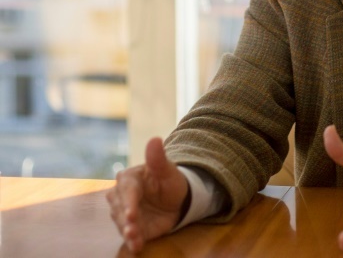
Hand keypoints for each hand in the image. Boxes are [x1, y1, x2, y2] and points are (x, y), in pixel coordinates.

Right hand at [106, 137, 188, 253]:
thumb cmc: (170, 180)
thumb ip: (158, 158)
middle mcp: (121, 197)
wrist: (178, 199)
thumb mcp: (167, 169)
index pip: (126, 191)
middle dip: (126, 220)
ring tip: (135, 239)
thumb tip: (154, 139)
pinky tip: (137, 247)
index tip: (132, 213)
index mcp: (128, 180)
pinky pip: (130, 236)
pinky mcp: (132, 228)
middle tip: (132, 229)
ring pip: (123, 224)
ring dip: (128, 232)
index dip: (128, 203)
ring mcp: (125, 214)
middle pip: (120, 210)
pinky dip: (133, 242)